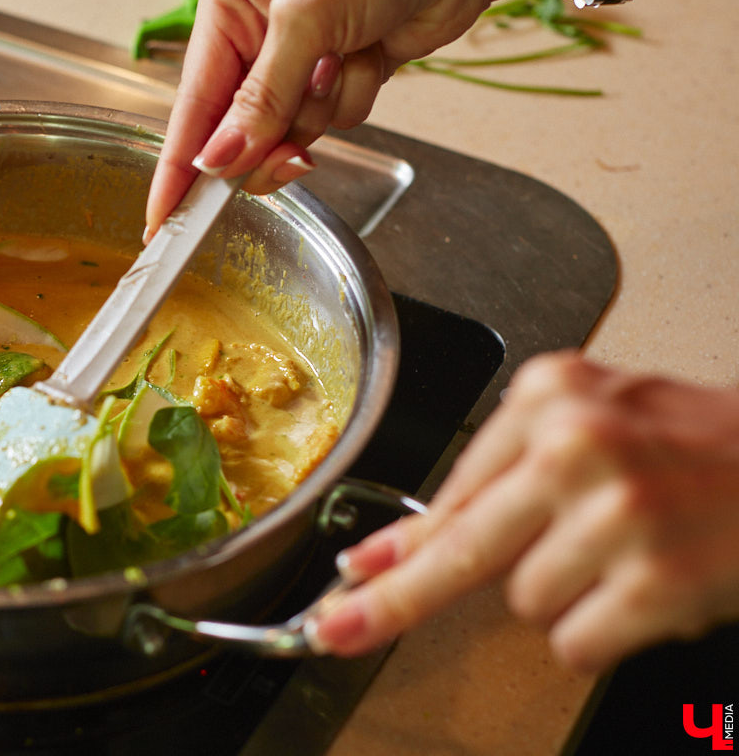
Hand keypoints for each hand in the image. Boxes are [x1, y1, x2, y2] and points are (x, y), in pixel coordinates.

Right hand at [144, 0, 496, 239]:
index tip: (164, 221)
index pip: (191, 106)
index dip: (179, 170)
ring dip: (323, 110)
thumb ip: (261, 97)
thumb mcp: (308, 18)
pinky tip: (371, 56)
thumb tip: (220, 158)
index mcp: (227, 9)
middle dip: (272, 139)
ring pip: (288, 135)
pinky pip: (330, 125)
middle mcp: (254, 40)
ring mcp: (296, 65)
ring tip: (347, 58)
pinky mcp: (335, 81)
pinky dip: (355, 100)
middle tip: (295, 143)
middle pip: (238, 135)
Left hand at [312, 351, 738, 671]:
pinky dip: (603, 633)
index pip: (453, 491)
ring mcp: (618, 511)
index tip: (350, 580)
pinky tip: (647, 588)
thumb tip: (401, 547)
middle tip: (341, 629)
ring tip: (627, 553)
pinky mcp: (658, 578)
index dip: (397, 547)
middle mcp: (578, 443)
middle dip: (397, 600)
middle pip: (460, 550)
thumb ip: (502, 479)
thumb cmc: (698, 448)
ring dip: (568, 595)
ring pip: (525, 602)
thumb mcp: (594, 426)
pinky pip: (575, 642)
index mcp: (552, 396)